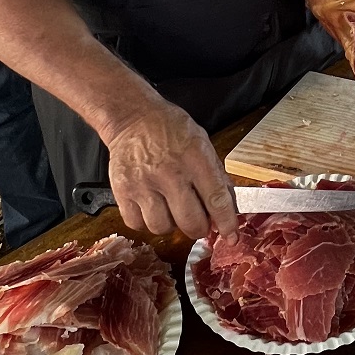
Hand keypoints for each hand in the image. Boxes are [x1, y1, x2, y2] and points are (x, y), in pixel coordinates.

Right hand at [104, 95, 238, 241]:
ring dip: (171, 224)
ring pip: (162, 227)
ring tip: (170, 208)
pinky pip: (137, 224)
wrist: (132, 118)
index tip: (231, 236)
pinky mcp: (123, 191)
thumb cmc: (169, 129)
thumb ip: (216, 175)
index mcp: (194, 158)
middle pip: (190, 221)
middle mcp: (169, 173)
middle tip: (198, 221)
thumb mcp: (201, 143)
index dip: (226, 223)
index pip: (216, 199)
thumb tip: (229, 206)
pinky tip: (151, 207)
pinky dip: (146, 222)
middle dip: (199, 228)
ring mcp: (143, 184)